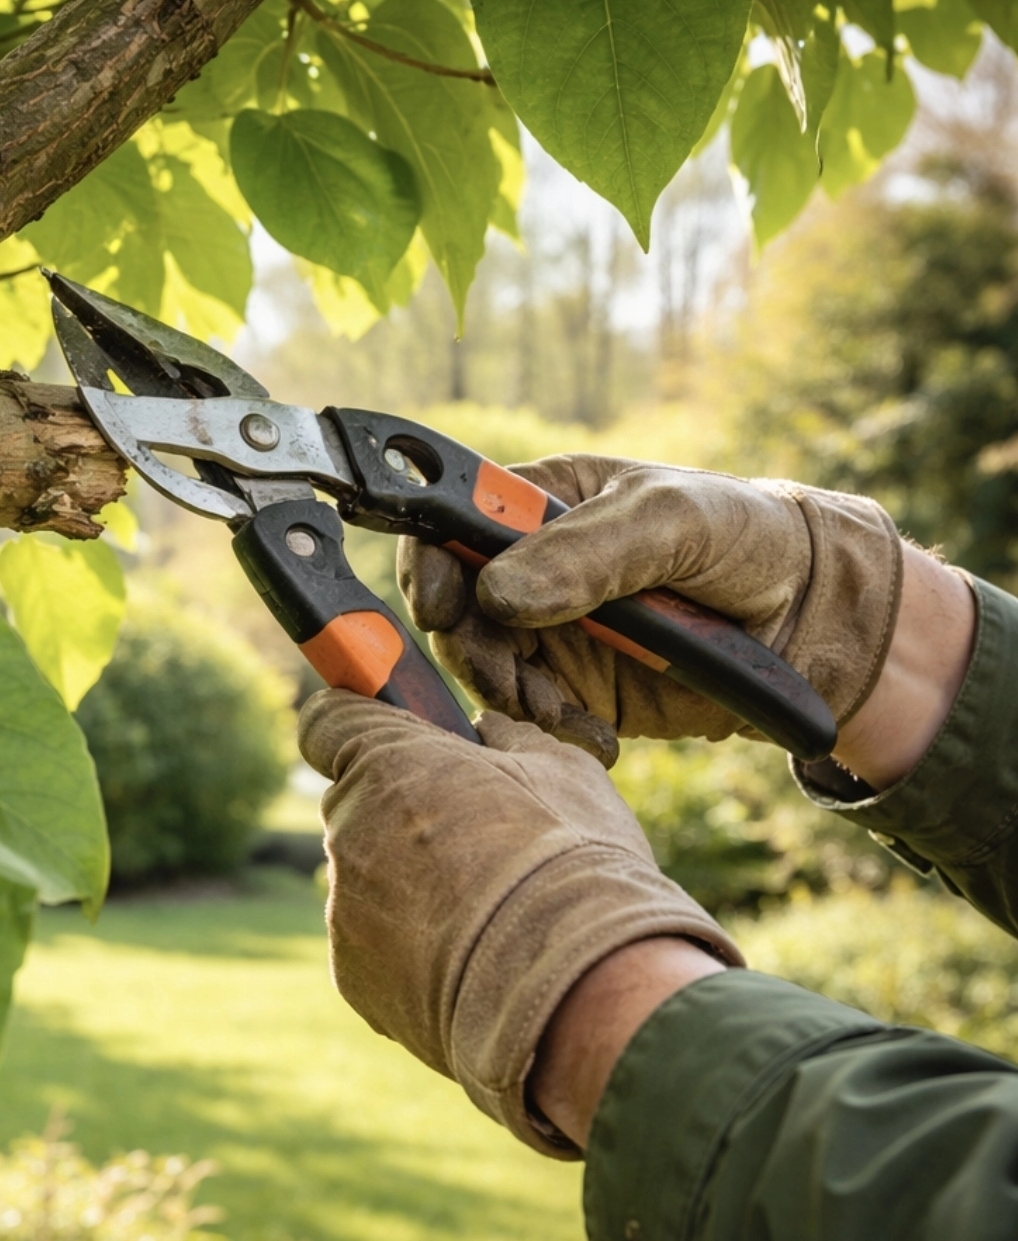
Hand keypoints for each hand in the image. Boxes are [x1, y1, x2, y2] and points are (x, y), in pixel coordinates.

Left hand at [298, 689, 740, 1156]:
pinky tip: (472, 963)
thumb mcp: (562, 768)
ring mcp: (343, 906)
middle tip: (475, 839)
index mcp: (385, 760)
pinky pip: (372, 947)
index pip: (328, 722)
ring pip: (365, 880)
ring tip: (487, 916)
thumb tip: (488, 730)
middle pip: (355, 804)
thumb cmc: (572, 860)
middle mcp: (347, 828)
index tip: (395, 741)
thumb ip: (507, 737)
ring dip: (407, 887)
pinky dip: (409, 951)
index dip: (360, 726)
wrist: (574, 988)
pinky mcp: (351, 976)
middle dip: (400, 813)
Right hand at [398, 455, 902, 747]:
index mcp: (539, 504)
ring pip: (485, 668)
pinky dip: (553, 732)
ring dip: (512, 696)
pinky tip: (600, 737)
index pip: (449, 523)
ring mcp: (549, 631)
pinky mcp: (574, 688)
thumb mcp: (672, 522)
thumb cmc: (744, 536)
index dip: (429, 564)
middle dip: (472, 649)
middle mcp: (530, 567)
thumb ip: (587, 552)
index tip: (440, 607)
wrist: (811, 618)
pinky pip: (532, 716)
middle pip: (453, 608)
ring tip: (565, 713)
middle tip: (511, 678)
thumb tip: (498, 592)